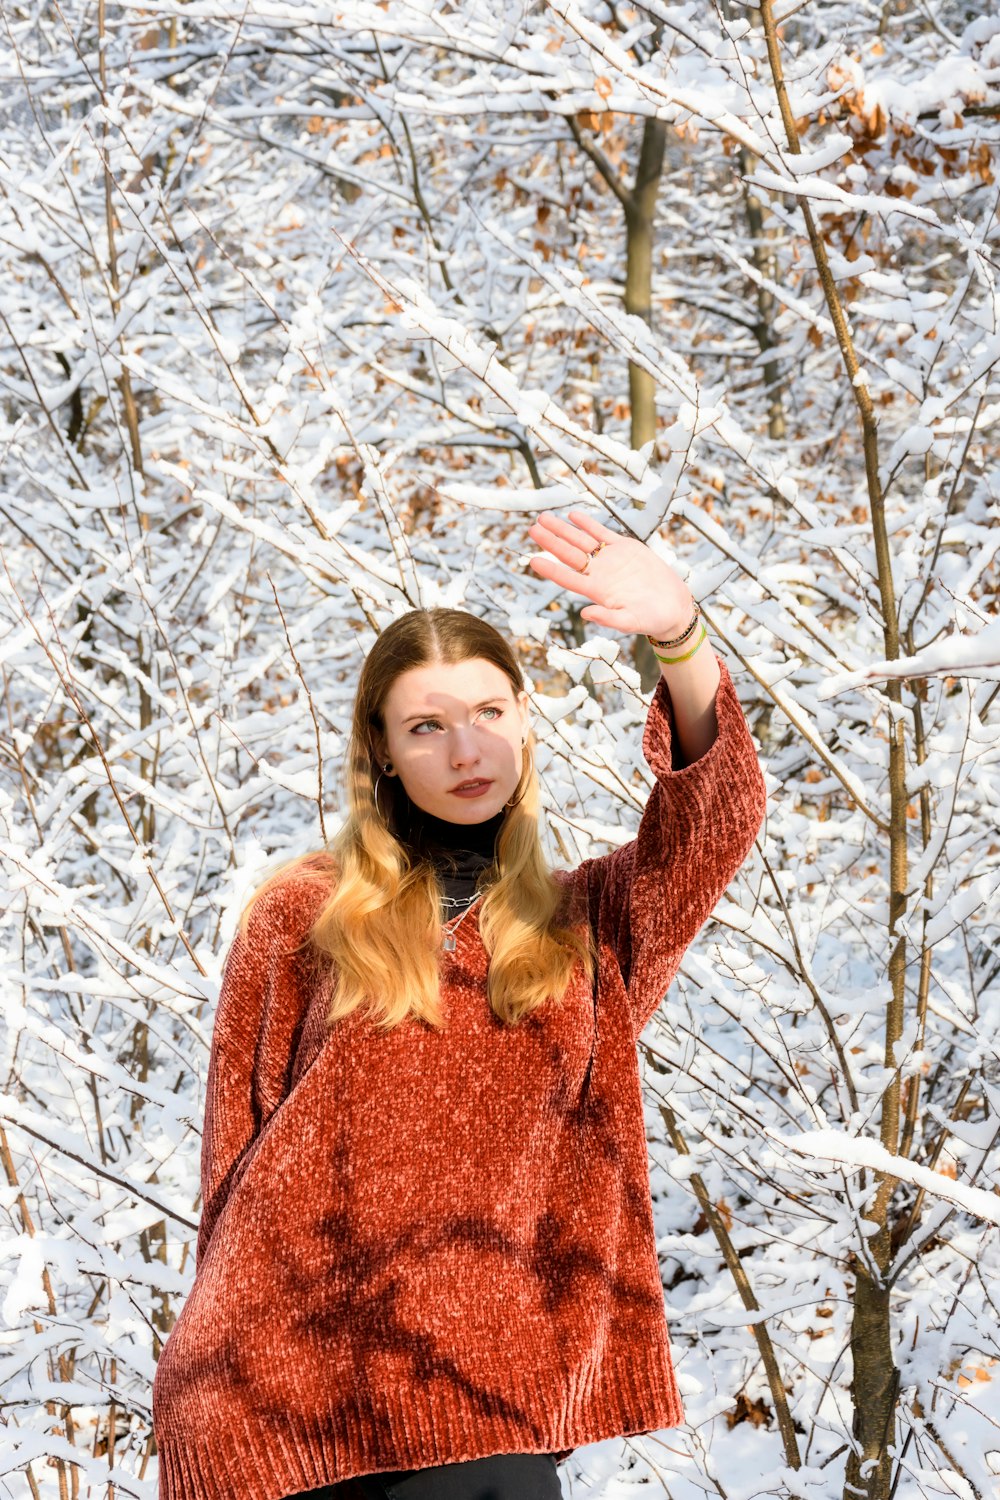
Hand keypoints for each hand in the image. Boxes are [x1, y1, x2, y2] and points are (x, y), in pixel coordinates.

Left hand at [525, 509, 692, 637]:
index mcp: (596, 591)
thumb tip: (584, 613)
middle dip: (551, 541)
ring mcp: (610, 559)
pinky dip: (588, 524)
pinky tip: (572, 516)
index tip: (533, 560)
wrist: (672, 607)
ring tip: (543, 518)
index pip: (568, 578)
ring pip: (581, 540)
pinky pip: (602, 533)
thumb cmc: (651, 619)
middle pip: (569, 554)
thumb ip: (608, 618)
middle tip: (532, 529)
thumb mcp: (630, 622)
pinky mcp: (625, 548)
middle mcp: (599, 573)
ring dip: (562, 529)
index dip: (550, 569)